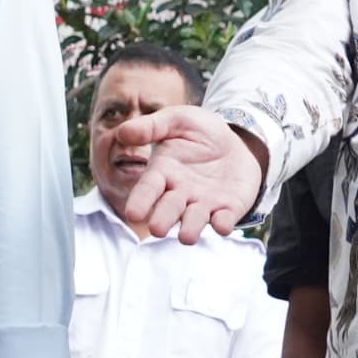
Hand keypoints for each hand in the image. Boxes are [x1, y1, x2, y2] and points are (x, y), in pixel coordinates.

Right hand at [98, 105, 267, 240]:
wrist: (234, 140)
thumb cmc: (198, 131)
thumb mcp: (176, 120)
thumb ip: (151, 126)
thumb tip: (123, 131)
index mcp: (163, 172)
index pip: (148, 188)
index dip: (140, 201)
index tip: (132, 213)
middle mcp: (180, 193)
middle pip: (168, 209)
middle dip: (163, 220)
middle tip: (157, 229)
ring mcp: (203, 204)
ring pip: (194, 220)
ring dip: (191, 229)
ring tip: (186, 237)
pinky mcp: (227, 209)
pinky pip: (224, 219)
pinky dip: (223, 224)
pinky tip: (222, 226)